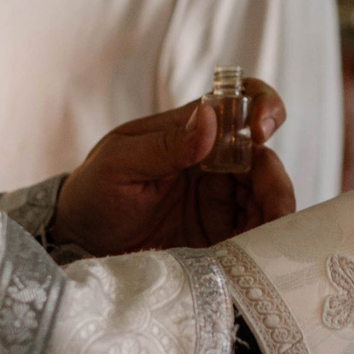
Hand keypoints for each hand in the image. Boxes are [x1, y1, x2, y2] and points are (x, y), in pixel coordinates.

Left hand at [53, 80, 295, 254]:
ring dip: (276, 211)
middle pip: (265, 159)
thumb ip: (165, 144)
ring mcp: (221, 203)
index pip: (241, 102)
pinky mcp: (221, 239)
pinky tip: (260, 250)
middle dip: (275, 177)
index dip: (262, 105)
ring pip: (268, 198)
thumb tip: (211, 119)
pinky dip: (266, 239)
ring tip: (270, 229)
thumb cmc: (92, 194)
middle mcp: (215, 164)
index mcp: (193, 133)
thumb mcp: (119, 164)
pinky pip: (255, 235)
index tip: (259, 129)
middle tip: (273, 201)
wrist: (77, 245)